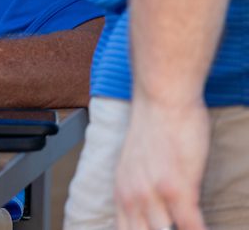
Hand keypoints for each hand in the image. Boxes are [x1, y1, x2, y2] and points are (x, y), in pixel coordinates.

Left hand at [115, 97, 209, 229]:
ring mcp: (154, 195)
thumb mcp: (135, 164)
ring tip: (193, 229)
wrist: (161, 98)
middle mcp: (132, 197)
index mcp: (121, 192)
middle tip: (172, 226)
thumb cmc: (154, 126)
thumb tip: (153, 211)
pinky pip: (191, 228)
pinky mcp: (178, 189)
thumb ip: (140, 189)